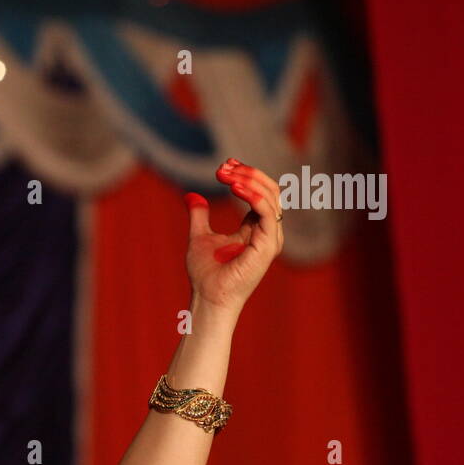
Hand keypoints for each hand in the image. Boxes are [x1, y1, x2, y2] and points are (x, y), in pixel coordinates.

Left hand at [183, 158, 283, 314]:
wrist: (207, 298)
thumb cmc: (205, 274)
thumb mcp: (199, 237)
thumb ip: (200, 216)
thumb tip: (191, 195)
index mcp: (256, 230)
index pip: (261, 193)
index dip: (245, 176)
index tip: (224, 166)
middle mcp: (268, 233)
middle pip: (270, 190)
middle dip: (248, 173)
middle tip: (224, 166)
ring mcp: (271, 239)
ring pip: (272, 197)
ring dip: (248, 180)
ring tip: (226, 173)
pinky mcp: (267, 246)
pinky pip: (268, 212)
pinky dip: (253, 196)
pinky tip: (235, 186)